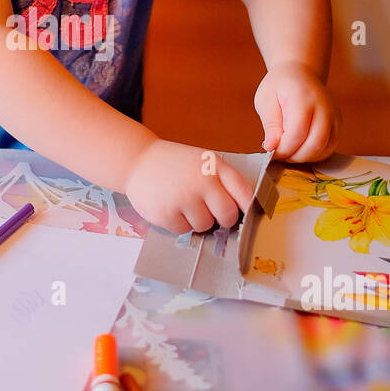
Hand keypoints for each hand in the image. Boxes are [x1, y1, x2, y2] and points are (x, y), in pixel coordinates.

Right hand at [125, 138, 255, 234]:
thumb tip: (246, 210)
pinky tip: (170, 206)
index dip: (249, 208)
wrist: (137, 160)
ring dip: (197, 219)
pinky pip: (184, 230)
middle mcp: (202, 181)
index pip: (244, 193)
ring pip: (205, 225)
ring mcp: (183, 198)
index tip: (251, 217)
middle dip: (222, 218)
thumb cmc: (175, 164)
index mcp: (215, 166)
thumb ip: (224, 181)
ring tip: (183, 202)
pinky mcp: (166, 213)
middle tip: (209, 210)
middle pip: (228, 216)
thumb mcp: (203, 162)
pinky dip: (179, 223)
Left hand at [253, 62, 340, 160]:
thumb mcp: (266, 100)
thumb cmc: (279, 86)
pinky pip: (330, 147)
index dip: (283, 148)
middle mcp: (324, 107)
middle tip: (279, 154)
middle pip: (315, 144)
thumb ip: (270, 125)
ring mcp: (334, 116)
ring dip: (305, 157)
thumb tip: (271, 147)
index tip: (271, 151)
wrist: (300, 72)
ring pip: (325, 149)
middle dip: (295, 156)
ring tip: (289, 151)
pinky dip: (314, 154)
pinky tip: (300, 149)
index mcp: (304, 98)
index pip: (297, 133)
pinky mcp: (337, 124)